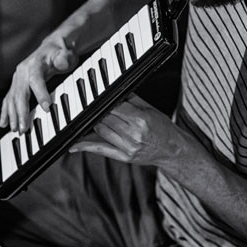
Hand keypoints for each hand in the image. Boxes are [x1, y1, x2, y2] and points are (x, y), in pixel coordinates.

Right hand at [0, 37, 78, 132]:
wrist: (51, 47)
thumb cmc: (59, 52)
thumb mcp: (65, 53)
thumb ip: (64, 57)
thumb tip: (62, 61)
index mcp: (34, 63)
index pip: (36, 80)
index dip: (41, 94)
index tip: (47, 108)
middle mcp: (22, 71)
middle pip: (20, 93)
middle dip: (21, 112)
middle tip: (24, 128)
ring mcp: (17, 78)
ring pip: (12, 98)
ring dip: (12, 115)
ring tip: (16, 130)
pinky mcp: (16, 84)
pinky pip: (8, 99)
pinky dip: (5, 112)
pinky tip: (3, 124)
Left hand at [69, 93, 188, 165]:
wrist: (173, 150)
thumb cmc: (162, 127)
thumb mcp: (150, 108)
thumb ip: (130, 99)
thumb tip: (112, 89)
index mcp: (140, 120)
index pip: (113, 106)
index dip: (102, 99)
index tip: (94, 93)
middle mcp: (133, 135)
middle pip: (104, 118)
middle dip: (97, 110)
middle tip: (91, 103)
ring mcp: (128, 148)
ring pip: (100, 130)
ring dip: (94, 122)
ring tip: (92, 115)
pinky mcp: (124, 158)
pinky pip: (100, 150)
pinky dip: (84, 146)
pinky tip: (73, 146)